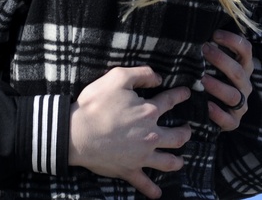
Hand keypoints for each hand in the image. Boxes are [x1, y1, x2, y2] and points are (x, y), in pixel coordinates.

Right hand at [69, 66, 191, 198]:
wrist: (75, 134)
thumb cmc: (95, 105)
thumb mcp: (118, 78)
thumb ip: (141, 74)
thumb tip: (158, 77)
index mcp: (149, 112)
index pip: (171, 101)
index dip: (180, 95)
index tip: (186, 93)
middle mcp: (151, 135)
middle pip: (177, 136)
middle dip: (185, 132)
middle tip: (187, 129)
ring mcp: (141, 155)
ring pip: (168, 161)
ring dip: (177, 161)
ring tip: (180, 160)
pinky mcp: (129, 170)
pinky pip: (144, 183)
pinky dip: (151, 190)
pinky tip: (158, 195)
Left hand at [202, 29, 253, 131]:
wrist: (213, 110)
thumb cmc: (210, 77)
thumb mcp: (213, 62)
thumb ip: (210, 48)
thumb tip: (195, 29)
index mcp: (243, 67)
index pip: (246, 49)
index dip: (232, 40)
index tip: (214, 34)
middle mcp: (245, 84)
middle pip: (238, 71)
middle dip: (221, 60)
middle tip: (203, 50)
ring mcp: (241, 104)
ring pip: (234, 95)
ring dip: (218, 86)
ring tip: (202, 79)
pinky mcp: (233, 122)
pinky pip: (228, 119)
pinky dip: (218, 113)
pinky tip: (206, 106)